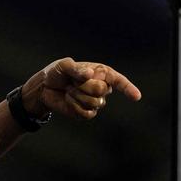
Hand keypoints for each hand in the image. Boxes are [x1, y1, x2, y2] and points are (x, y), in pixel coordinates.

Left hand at [21, 57, 140, 119]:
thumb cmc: (56, 73)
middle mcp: (102, 87)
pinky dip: (74, 106)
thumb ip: (75, 69)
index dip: (128, 88)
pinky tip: (68, 100)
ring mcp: (96, 101)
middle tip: (72, 82)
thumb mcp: (63, 66)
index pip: (118, 80)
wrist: (45, 88)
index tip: (136, 97)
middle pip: (101, 90)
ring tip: (69, 90)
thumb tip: (89, 74)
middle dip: (83, 86)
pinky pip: (87, 113)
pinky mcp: (87, 113)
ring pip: (94, 102)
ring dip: (76, 95)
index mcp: (100, 73)